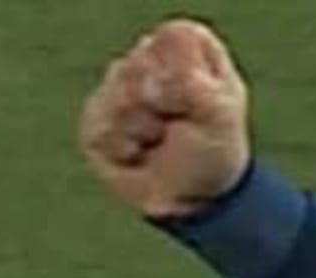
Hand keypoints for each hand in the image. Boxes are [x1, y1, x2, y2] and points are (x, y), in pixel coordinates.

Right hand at [77, 18, 252, 219]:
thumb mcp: (221, 116)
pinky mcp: (93, 118)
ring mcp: (114, 87)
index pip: (171, 39)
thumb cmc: (214, 150)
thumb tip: (144, 87)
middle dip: (164, 106)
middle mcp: (145, 59)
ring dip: (145, 130)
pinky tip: (138, 152)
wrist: (193, 199)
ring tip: (158, 139)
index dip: (184, 75)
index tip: (197, 103)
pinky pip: (101, 128)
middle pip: (138, 66)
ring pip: (117, 98)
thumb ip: (191, 85)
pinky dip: (125, 149)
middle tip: (178, 125)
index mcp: (184, 47)